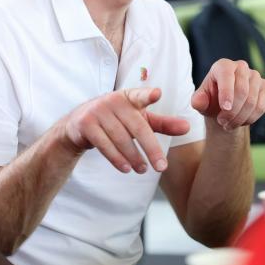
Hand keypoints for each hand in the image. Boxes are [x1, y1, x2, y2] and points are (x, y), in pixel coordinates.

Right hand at [61, 88, 189, 173]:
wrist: (77, 125)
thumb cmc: (116, 120)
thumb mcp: (139, 120)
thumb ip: (162, 123)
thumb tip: (187, 127)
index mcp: (128, 97)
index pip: (140, 95)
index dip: (148, 95)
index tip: (157, 94)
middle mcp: (112, 101)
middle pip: (136, 127)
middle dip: (151, 149)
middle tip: (161, 167)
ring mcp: (97, 111)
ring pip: (120, 138)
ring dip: (133, 157)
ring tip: (143, 170)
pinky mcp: (85, 124)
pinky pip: (104, 144)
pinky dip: (116, 158)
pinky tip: (126, 168)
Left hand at [191, 59, 264, 130]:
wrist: (224, 108)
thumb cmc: (210, 102)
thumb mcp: (200, 102)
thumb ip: (198, 101)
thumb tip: (199, 102)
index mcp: (223, 66)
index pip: (227, 76)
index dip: (227, 92)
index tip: (225, 108)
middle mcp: (240, 66)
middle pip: (242, 90)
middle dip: (232, 111)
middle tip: (222, 123)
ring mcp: (255, 75)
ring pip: (252, 101)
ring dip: (240, 118)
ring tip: (228, 124)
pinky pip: (261, 106)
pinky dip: (251, 118)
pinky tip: (241, 121)